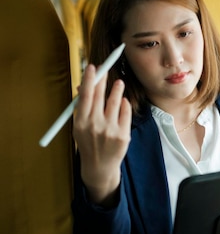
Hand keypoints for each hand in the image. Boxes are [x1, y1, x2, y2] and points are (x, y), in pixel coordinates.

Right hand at [73, 64, 131, 206]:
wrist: (99, 167)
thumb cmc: (89, 142)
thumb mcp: (80, 126)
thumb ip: (83, 107)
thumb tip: (85, 84)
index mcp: (80, 122)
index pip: (85, 95)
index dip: (89, 79)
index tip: (93, 67)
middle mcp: (94, 125)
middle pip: (100, 95)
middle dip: (103, 78)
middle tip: (106, 67)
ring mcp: (110, 130)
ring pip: (116, 101)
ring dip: (117, 89)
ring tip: (119, 83)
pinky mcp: (123, 135)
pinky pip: (125, 112)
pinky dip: (125, 104)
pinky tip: (123, 102)